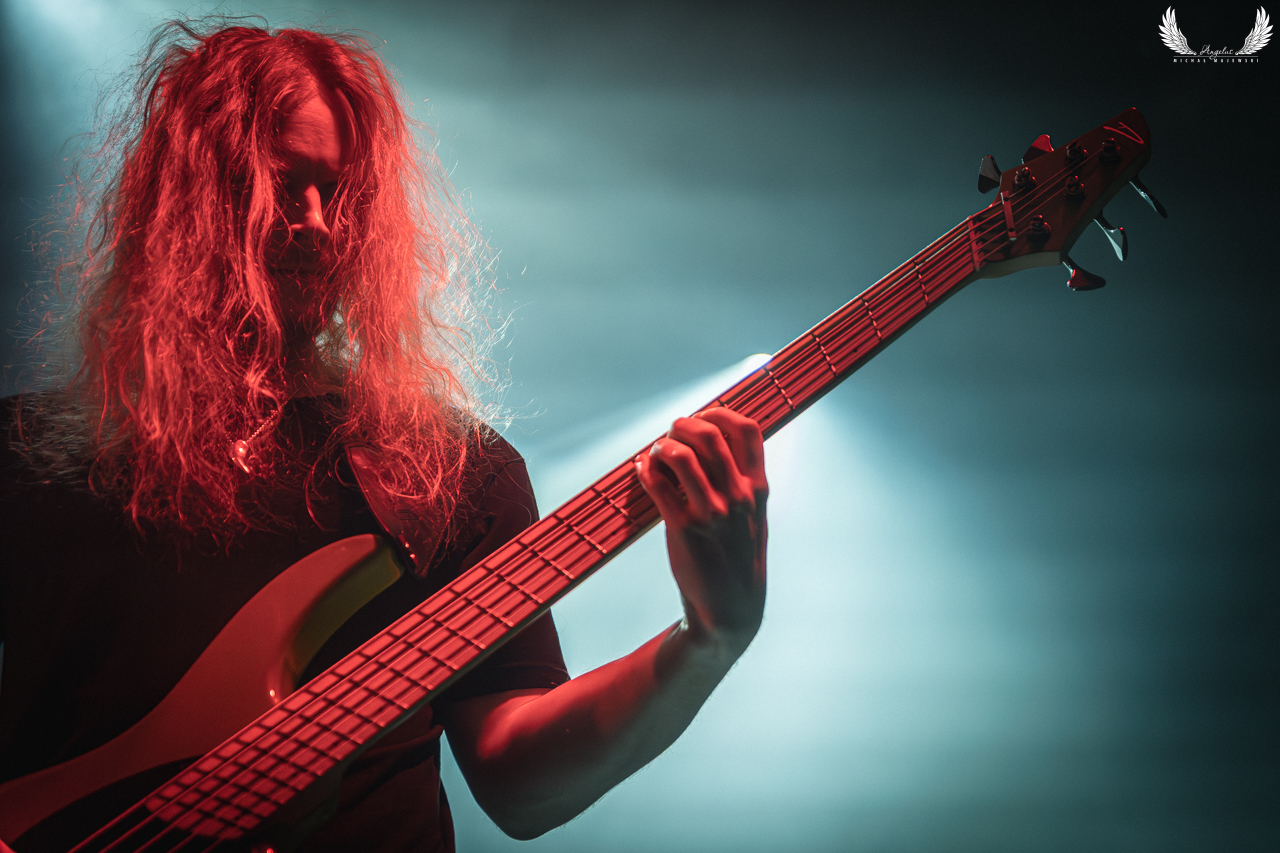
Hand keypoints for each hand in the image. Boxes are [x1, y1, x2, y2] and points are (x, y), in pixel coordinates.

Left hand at [634, 408, 767, 656]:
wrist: (732, 609)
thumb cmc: (738, 556)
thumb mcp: (754, 516)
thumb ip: (743, 481)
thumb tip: (715, 443)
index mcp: (758, 488)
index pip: (748, 430)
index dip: (721, 413)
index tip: (704, 416)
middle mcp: (738, 497)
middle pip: (710, 436)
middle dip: (684, 425)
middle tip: (671, 432)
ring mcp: (712, 514)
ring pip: (682, 457)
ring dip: (662, 446)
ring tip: (655, 452)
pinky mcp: (684, 531)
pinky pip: (658, 487)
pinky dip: (646, 470)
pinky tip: (642, 470)